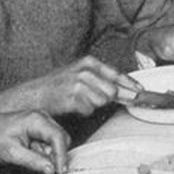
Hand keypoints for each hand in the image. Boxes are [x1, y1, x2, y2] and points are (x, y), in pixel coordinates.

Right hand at [0, 55, 124, 117]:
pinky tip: (71, 106)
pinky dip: (83, 111)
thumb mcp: (80, 76)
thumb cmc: (57, 87)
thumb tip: (128, 92)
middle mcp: (85, 70)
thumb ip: (103, 81)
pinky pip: (89, 110)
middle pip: (112, 91)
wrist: (32, 95)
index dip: (131, 85)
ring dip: (93, 106)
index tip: (141, 93)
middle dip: (107, 99)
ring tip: (77, 101)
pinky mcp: (72, 96)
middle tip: (92, 100)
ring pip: (102, 101)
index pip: (118, 74)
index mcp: (89, 62)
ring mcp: (78, 83)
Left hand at [0, 110, 68, 173]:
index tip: (61, 171)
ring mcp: (42, 122)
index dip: (62, 155)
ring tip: (32, 161)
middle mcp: (42, 118)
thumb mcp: (11, 154)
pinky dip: (44, 153)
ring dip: (49, 155)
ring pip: (56, 142)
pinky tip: (32, 156)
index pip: (58, 137)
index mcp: (37, 119)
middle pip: (61, 139)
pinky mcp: (40, 128)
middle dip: (56, 156)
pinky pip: (49, 143)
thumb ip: (33, 161)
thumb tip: (52, 169)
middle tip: (48, 171)